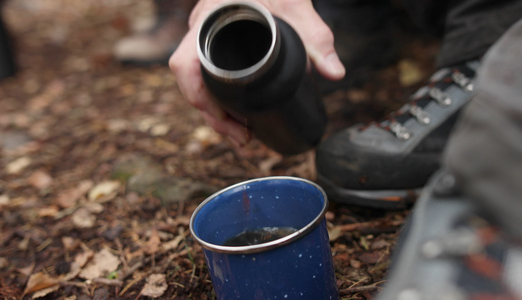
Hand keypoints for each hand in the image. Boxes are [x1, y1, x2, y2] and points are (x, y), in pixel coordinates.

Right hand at [169, 0, 345, 146]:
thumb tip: (336, 74)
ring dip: (215, 113)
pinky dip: (218, 100)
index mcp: (210, 19)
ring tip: (242, 137)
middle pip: (191, 83)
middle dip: (213, 116)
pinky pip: (207, 77)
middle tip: (243, 139)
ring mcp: (205, 40)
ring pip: (198, 84)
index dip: (198, 96)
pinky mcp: (216, 48)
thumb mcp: (299, 9)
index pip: (185, 63)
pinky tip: (236, 118)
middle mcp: (200, 31)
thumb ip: (318, 39)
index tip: (226, 118)